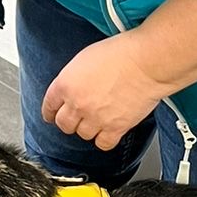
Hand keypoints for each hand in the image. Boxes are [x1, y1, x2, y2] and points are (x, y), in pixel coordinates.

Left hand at [40, 34, 165, 150]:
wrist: (146, 62)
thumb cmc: (121, 52)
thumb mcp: (85, 58)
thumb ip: (74, 77)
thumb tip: (74, 87)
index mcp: (66, 84)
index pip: (49, 105)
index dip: (50, 112)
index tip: (52, 116)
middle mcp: (77, 104)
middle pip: (64, 124)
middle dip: (69, 122)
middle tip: (75, 119)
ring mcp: (96, 118)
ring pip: (83, 134)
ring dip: (88, 129)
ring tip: (97, 120)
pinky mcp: (115, 128)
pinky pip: (103, 144)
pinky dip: (104, 139)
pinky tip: (108, 131)